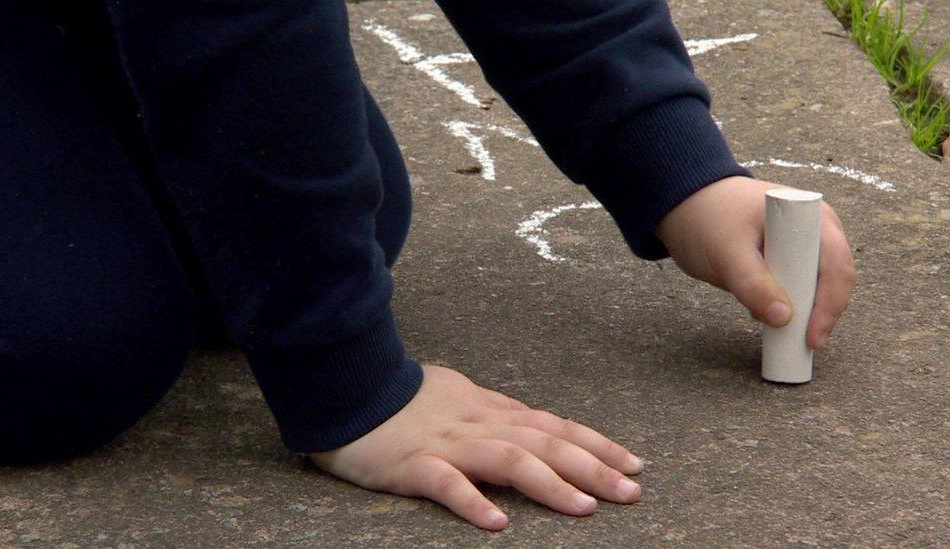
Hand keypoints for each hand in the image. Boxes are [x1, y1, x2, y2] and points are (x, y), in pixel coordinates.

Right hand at [310, 364, 642, 529]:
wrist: (350, 387)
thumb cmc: (405, 398)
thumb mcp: (460, 395)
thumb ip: (496, 411)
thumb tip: (533, 420)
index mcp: (490, 410)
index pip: (553, 425)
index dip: (595, 444)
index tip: (634, 464)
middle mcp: (478, 424)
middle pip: (543, 442)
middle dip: (592, 467)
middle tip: (631, 492)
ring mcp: (447, 444)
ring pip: (507, 459)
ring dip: (549, 483)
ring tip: (583, 508)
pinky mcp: (413, 464)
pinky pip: (446, 483)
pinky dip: (473, 502)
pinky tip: (497, 524)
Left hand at [655, 175, 855, 348]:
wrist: (683, 204)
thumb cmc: (706, 218)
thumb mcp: (726, 253)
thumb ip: (752, 284)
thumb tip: (784, 319)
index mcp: (810, 218)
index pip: (836, 267)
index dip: (830, 305)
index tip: (811, 338)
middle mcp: (815, 230)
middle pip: (833, 280)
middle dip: (818, 312)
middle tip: (798, 344)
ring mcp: (802, 244)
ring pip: (815, 287)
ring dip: (801, 310)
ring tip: (775, 330)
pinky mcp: (786, 258)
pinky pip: (797, 287)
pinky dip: (785, 304)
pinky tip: (763, 315)